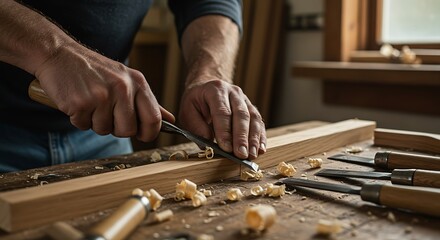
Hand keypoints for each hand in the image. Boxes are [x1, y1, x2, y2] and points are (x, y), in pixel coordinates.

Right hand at [35, 43, 174, 140]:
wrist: (59, 54)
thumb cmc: (95, 70)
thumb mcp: (127, 79)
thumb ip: (149, 102)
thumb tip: (170, 120)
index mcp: (138, 82)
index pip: (154, 119)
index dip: (149, 133)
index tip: (141, 134)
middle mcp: (122, 88)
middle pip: (128, 130)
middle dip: (117, 129)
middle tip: (106, 113)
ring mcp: (101, 95)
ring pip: (104, 130)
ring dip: (95, 122)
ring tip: (90, 102)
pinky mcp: (80, 103)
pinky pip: (84, 126)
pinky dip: (78, 119)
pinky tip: (78, 101)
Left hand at [178, 80, 265, 159]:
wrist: (206, 85)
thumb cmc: (196, 101)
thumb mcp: (187, 110)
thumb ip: (196, 126)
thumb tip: (207, 144)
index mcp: (215, 90)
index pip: (222, 112)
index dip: (225, 131)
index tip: (227, 148)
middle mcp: (233, 92)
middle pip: (241, 115)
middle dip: (242, 137)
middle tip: (241, 155)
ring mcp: (244, 99)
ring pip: (253, 118)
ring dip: (253, 139)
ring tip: (252, 155)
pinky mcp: (251, 107)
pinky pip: (259, 122)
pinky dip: (260, 136)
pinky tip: (260, 149)